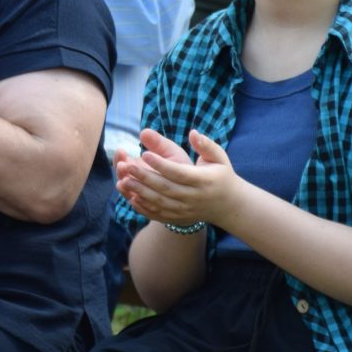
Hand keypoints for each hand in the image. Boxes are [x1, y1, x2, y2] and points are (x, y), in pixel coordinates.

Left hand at [114, 128, 242, 226]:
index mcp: (202, 180)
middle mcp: (193, 197)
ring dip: (140, 192)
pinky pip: (159, 215)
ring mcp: (186, 210)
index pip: (178, 172)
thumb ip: (206, 145)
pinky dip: (144, 208)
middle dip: (144, 177)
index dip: (161, 164)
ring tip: (122, 181)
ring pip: (159, 202)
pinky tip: (130, 198)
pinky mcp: (179, 218)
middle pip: (165, 188)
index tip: (145, 153)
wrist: (228, 205)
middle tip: (126, 166)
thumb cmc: (221, 175)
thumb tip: (193, 133)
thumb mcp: (219, 158)